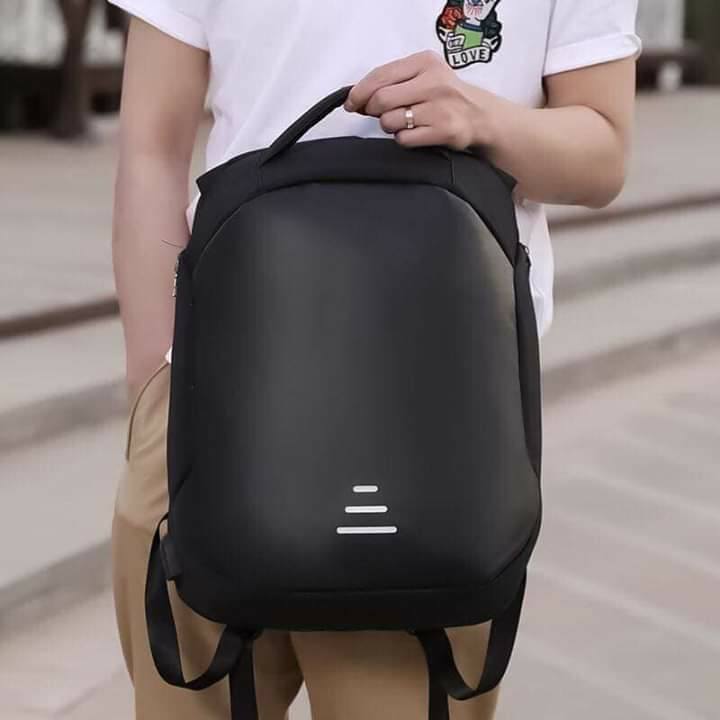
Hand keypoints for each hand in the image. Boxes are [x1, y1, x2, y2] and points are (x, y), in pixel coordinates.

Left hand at [345, 50, 504, 150]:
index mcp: (425, 62)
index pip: (380, 75)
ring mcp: (439, 108)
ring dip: (389, 126)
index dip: (359, 91)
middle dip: (372, 111)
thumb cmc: (447, 96)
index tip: (351, 102)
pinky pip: (404, 139)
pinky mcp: (442, 131)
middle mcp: (433, 82)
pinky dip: (403, 138)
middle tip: (377, 114)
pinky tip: (415, 133)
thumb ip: (394, 82)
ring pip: (390, 121)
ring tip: (404, 122)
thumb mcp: (425, 76)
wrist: (482, 116)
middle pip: (381, 100)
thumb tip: (357, 98)